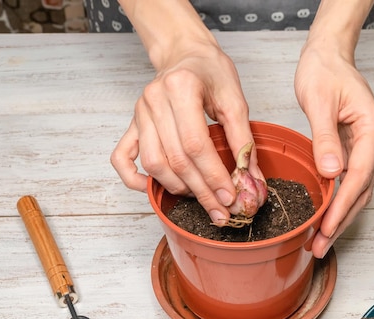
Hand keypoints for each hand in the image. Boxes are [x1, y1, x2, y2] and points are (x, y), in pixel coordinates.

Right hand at [110, 4, 256, 225]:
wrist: (185, 54)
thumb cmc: (210, 72)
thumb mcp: (234, 99)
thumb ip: (243, 139)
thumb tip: (251, 178)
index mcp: (181, 88)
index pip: (195, 144)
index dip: (213, 176)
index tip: (230, 197)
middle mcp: (154, 100)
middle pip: (176, 159)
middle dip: (201, 191)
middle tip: (220, 210)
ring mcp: (139, 113)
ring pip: (153, 164)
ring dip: (178, 188)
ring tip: (201, 198)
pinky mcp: (132, 124)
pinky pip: (122, 157)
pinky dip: (135, 178)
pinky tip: (154, 189)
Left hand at [295, 38, 373, 258]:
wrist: (328, 56)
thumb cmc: (323, 71)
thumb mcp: (318, 101)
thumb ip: (325, 138)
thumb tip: (332, 173)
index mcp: (372, 127)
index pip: (359, 175)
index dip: (342, 205)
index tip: (327, 227)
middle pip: (362, 189)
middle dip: (342, 220)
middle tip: (321, 245)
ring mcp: (368, 145)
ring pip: (359, 189)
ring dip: (341, 216)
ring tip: (322, 240)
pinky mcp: (356, 148)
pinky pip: (351, 180)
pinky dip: (338, 200)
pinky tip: (325, 216)